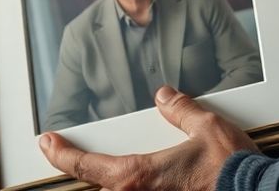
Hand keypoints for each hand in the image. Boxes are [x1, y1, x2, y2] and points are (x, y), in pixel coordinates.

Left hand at [38, 86, 257, 190]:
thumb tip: (166, 96)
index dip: (61, 153)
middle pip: (98, 187)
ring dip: (109, 183)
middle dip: (84, 172)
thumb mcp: (205, 127)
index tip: (46, 143)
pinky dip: (133, 188)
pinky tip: (140, 182)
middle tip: (69, 155)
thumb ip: (180, 110)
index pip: (86, 164)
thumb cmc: (231, 169)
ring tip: (102, 168)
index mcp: (139, 176)